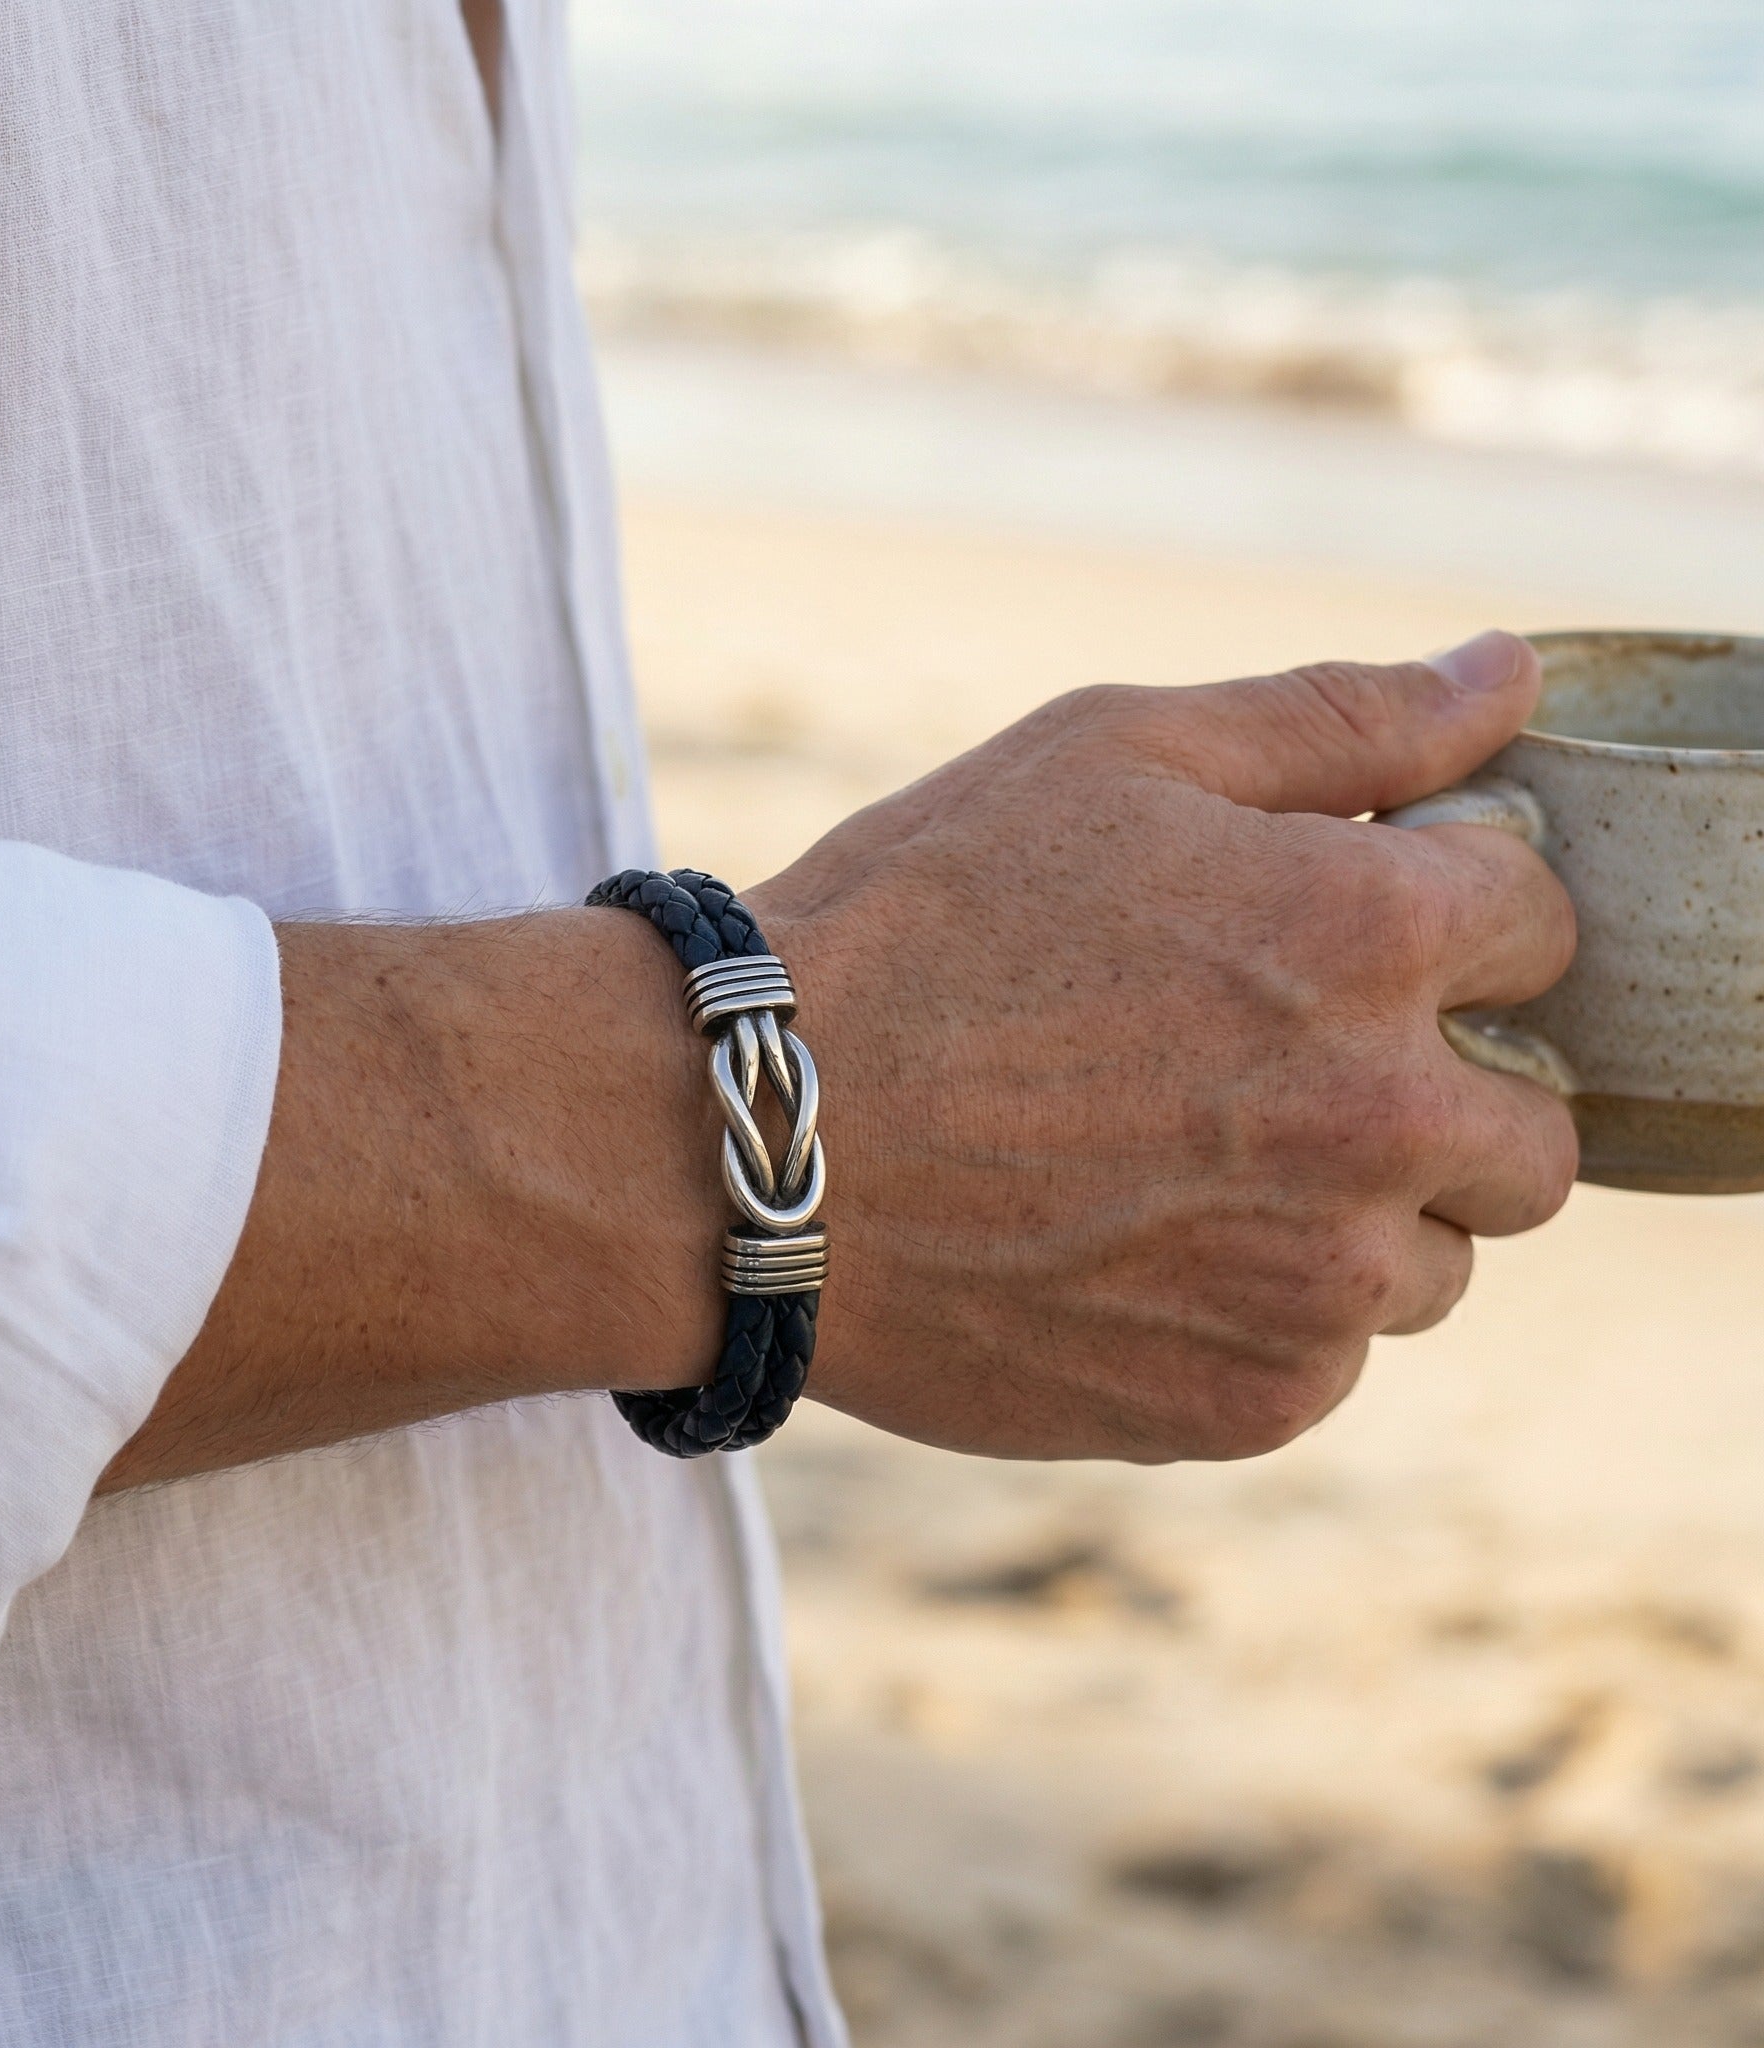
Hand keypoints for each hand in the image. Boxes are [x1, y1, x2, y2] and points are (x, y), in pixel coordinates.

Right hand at [753, 630, 1576, 1461]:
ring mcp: (1318, 1287)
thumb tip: (1510, 676)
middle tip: (1273, 1067)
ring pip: (1434, 1261)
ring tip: (1180, 1168)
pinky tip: (1127, 1252)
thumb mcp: (1110, 756)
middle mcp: (1382, 1125)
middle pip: (1531, 1132)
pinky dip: (1256, 1312)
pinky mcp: (1246, 1403)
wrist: (750, 1141)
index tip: (1340, 930)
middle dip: (1439, 1086)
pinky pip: (1323, 1359)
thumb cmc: (916, 923)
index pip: (1541, 928)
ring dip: (1354, 1215)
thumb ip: (1339, 720)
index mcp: (1372, 940)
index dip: (1443, 913)